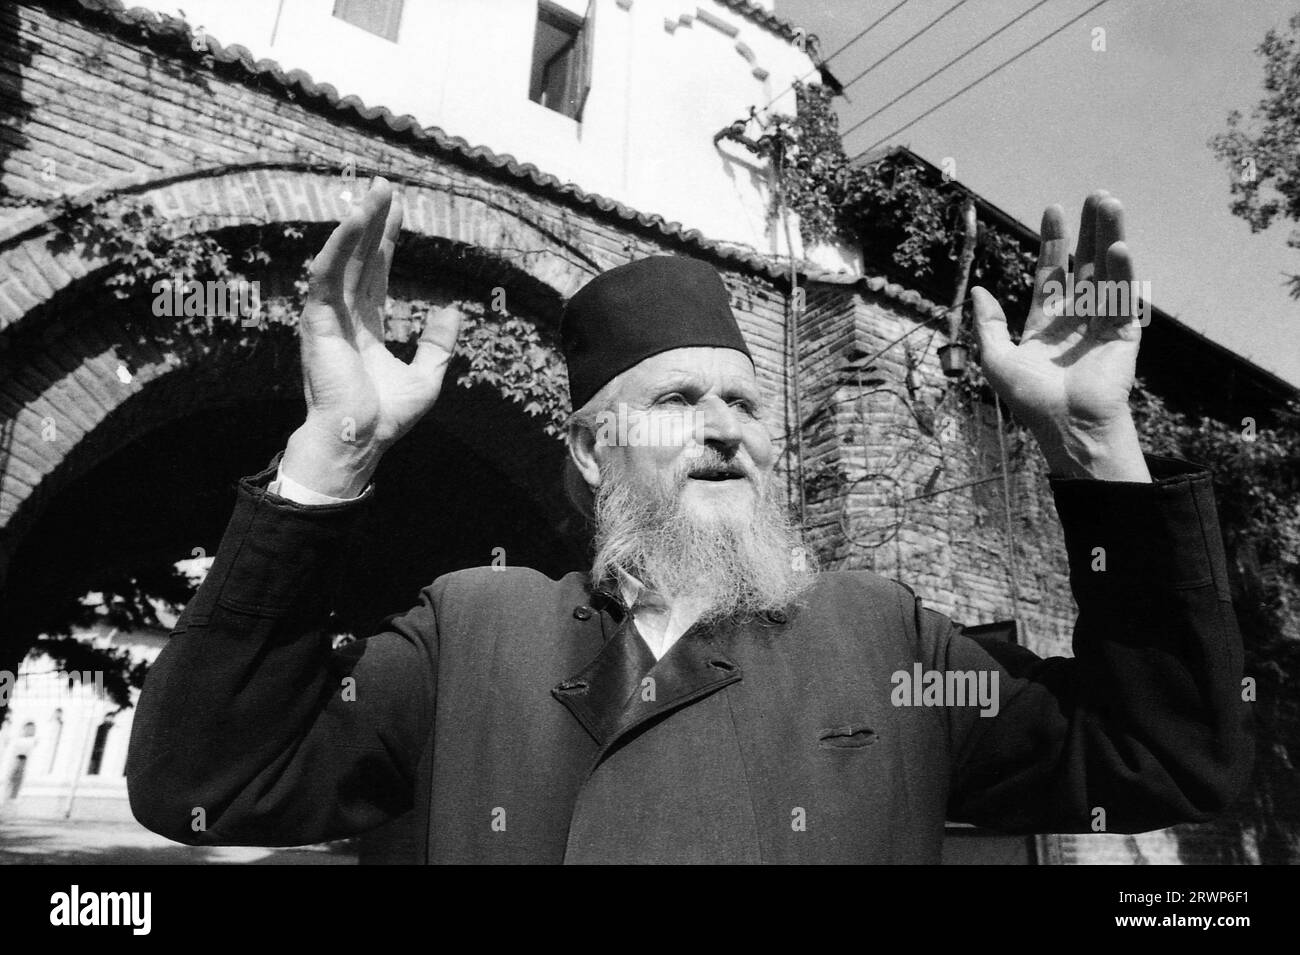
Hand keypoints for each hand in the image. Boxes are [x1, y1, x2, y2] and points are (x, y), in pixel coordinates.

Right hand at [281, 178, 460, 496]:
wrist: (359, 438)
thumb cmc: (385, 417)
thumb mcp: (426, 376)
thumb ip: (438, 343)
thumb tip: (451, 311)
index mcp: (365, 327)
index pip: (375, 273)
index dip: (386, 241)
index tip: (397, 211)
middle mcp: (344, 316)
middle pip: (360, 257)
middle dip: (373, 221)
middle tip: (386, 185)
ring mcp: (328, 315)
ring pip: (343, 257)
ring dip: (359, 222)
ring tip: (378, 190)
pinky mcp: (317, 317)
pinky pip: (329, 270)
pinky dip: (342, 243)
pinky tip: (358, 219)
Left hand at [972, 191, 1150, 481]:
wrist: (1067, 426)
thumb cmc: (1031, 400)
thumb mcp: (996, 360)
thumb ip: (988, 324)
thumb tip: (977, 289)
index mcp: (1046, 323)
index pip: (1052, 273)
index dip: (1053, 242)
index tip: (1053, 209)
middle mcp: (1076, 319)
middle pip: (1084, 264)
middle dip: (1088, 230)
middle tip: (1094, 195)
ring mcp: (1102, 324)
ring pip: (1106, 271)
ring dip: (1109, 237)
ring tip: (1109, 203)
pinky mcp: (1124, 334)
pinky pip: (1123, 296)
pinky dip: (1122, 271)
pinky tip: (1119, 245)